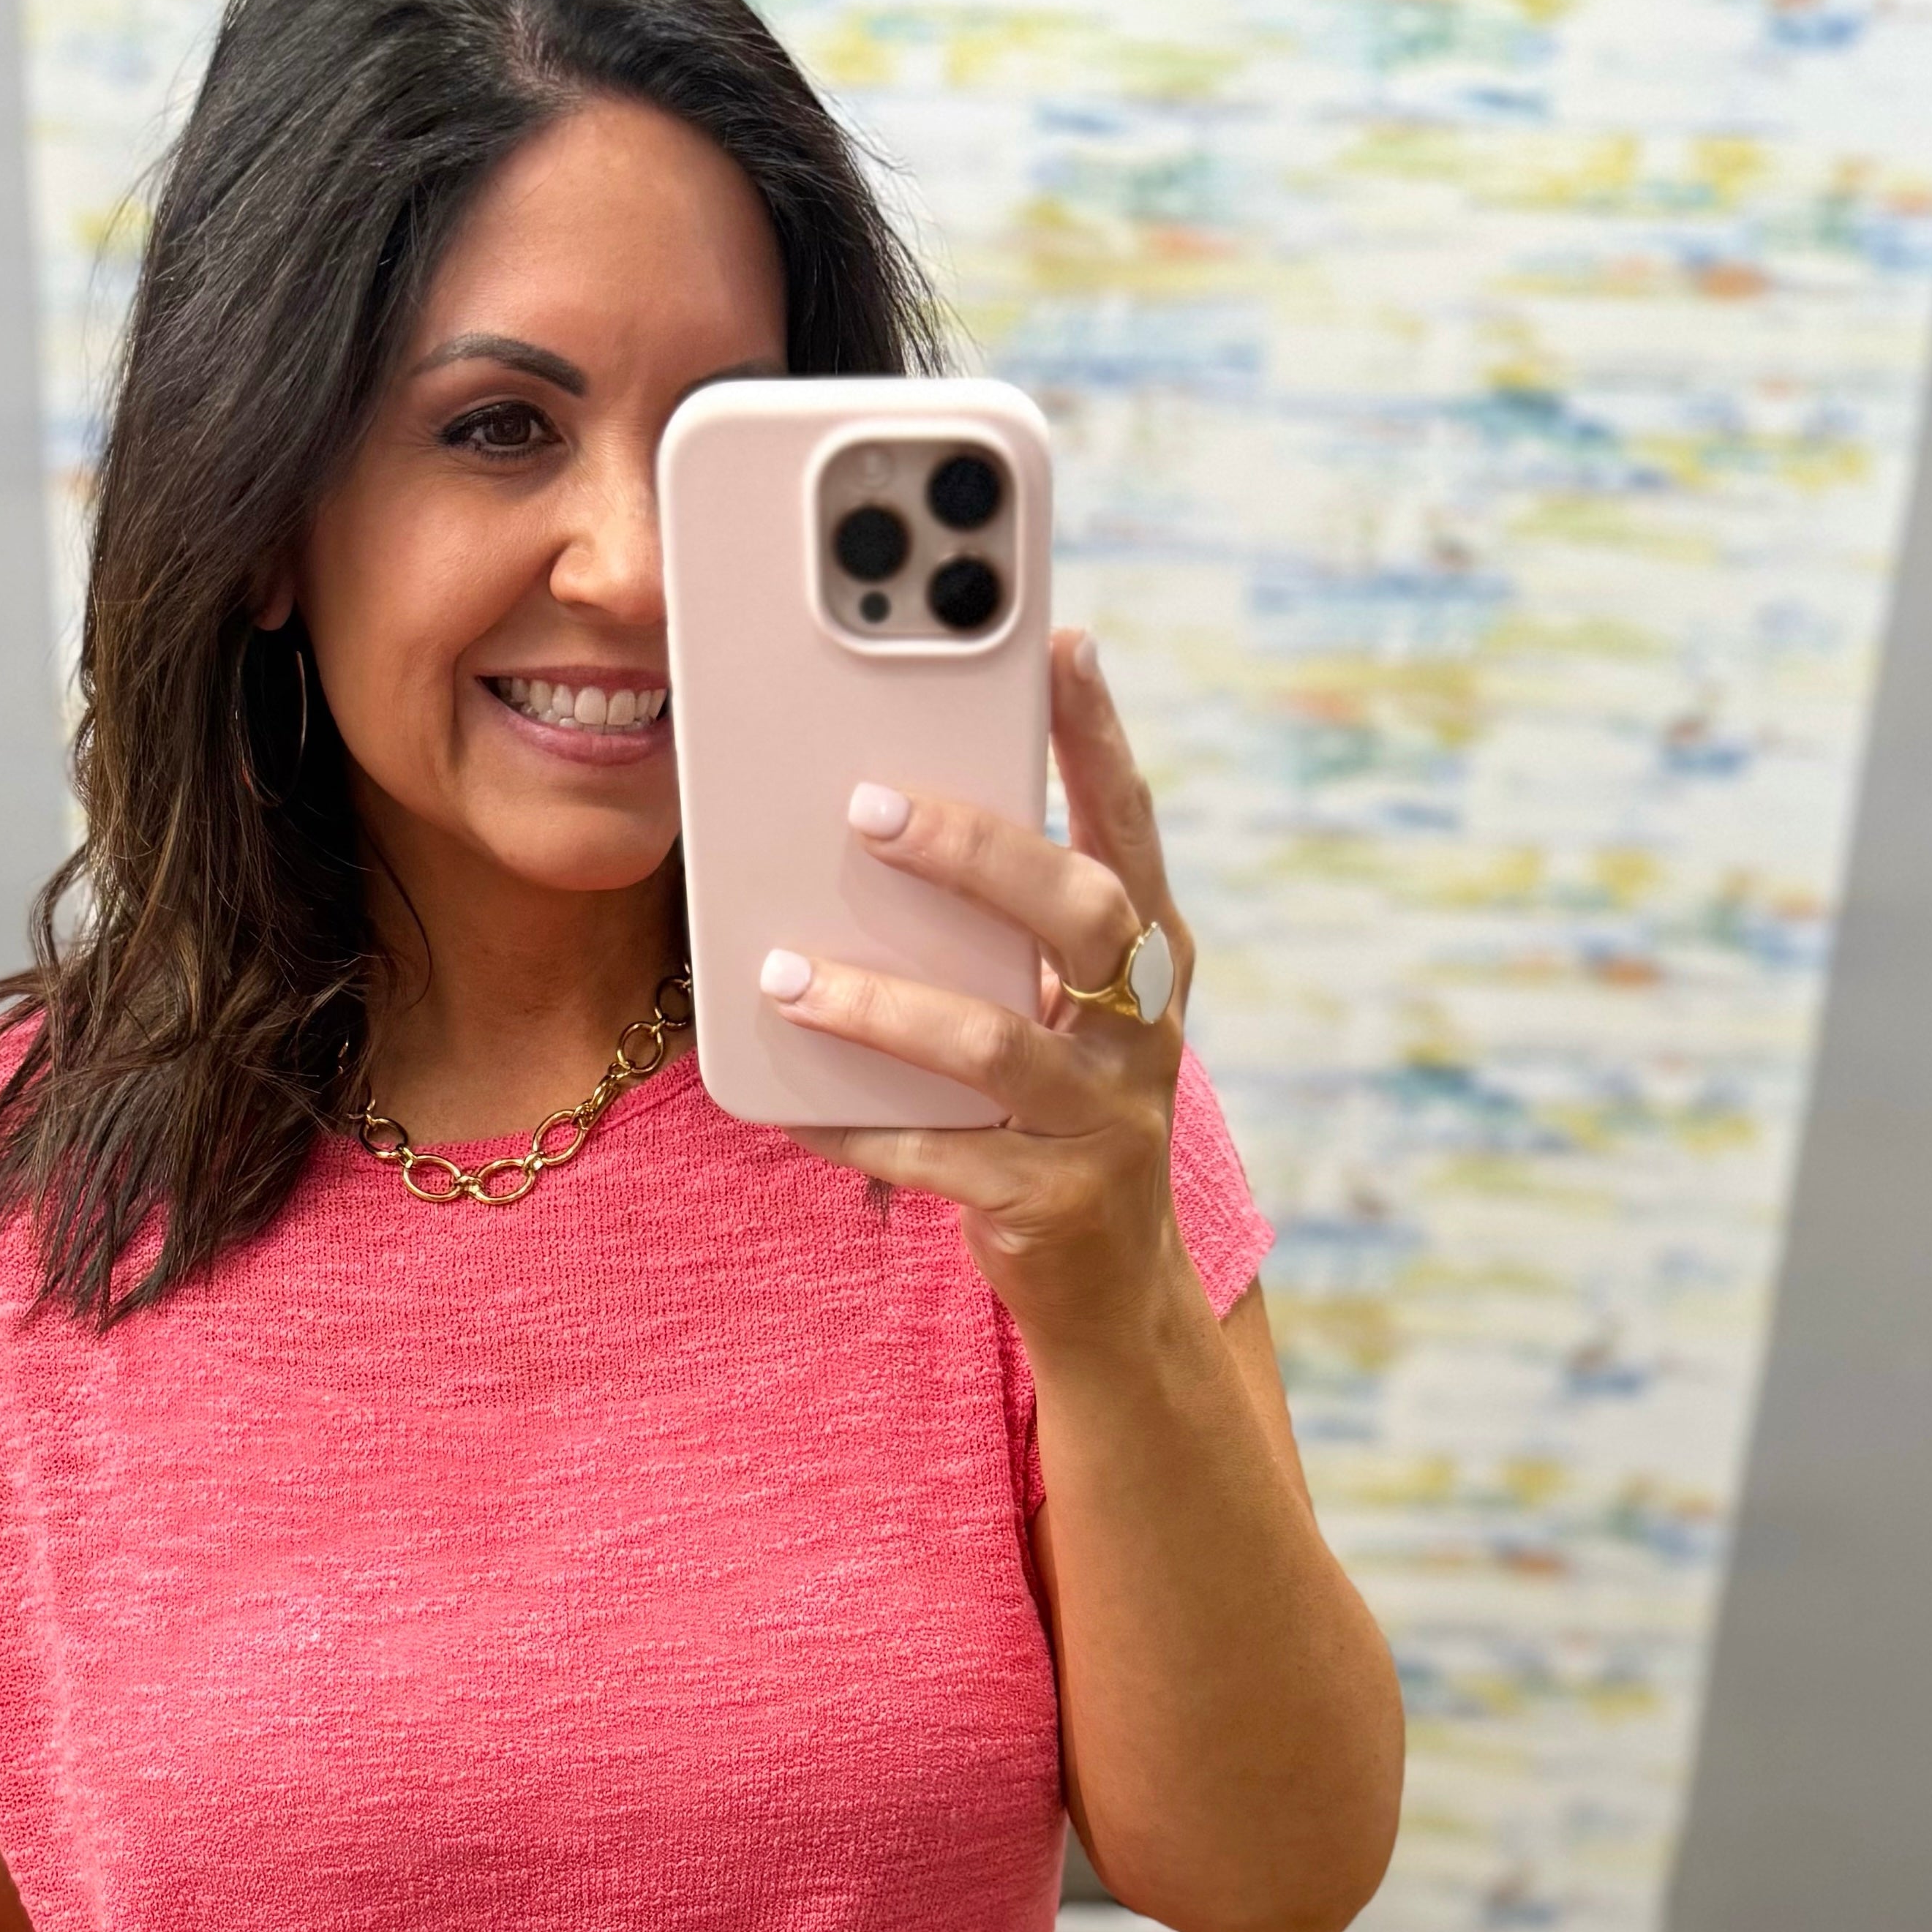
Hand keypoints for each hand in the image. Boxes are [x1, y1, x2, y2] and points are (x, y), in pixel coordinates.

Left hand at [770, 627, 1197, 1351]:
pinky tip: (789, 1106)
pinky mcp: (1049, 1202)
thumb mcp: (1054, 1010)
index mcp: (1149, 959)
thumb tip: (875, 819)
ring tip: (781, 977)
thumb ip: (1003, 931)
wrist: (1111, 1287)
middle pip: (1080, 914)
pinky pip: (934, 1155)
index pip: (1131, 827)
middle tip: (868, 809)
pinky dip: (855, 1128)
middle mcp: (1142, 1029)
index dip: (1101, 738)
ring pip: (992, 1044)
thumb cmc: (1056, 1110)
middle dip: (978, 852)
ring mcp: (1103, 1119)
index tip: (1062, 644)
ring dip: (880, 1005)